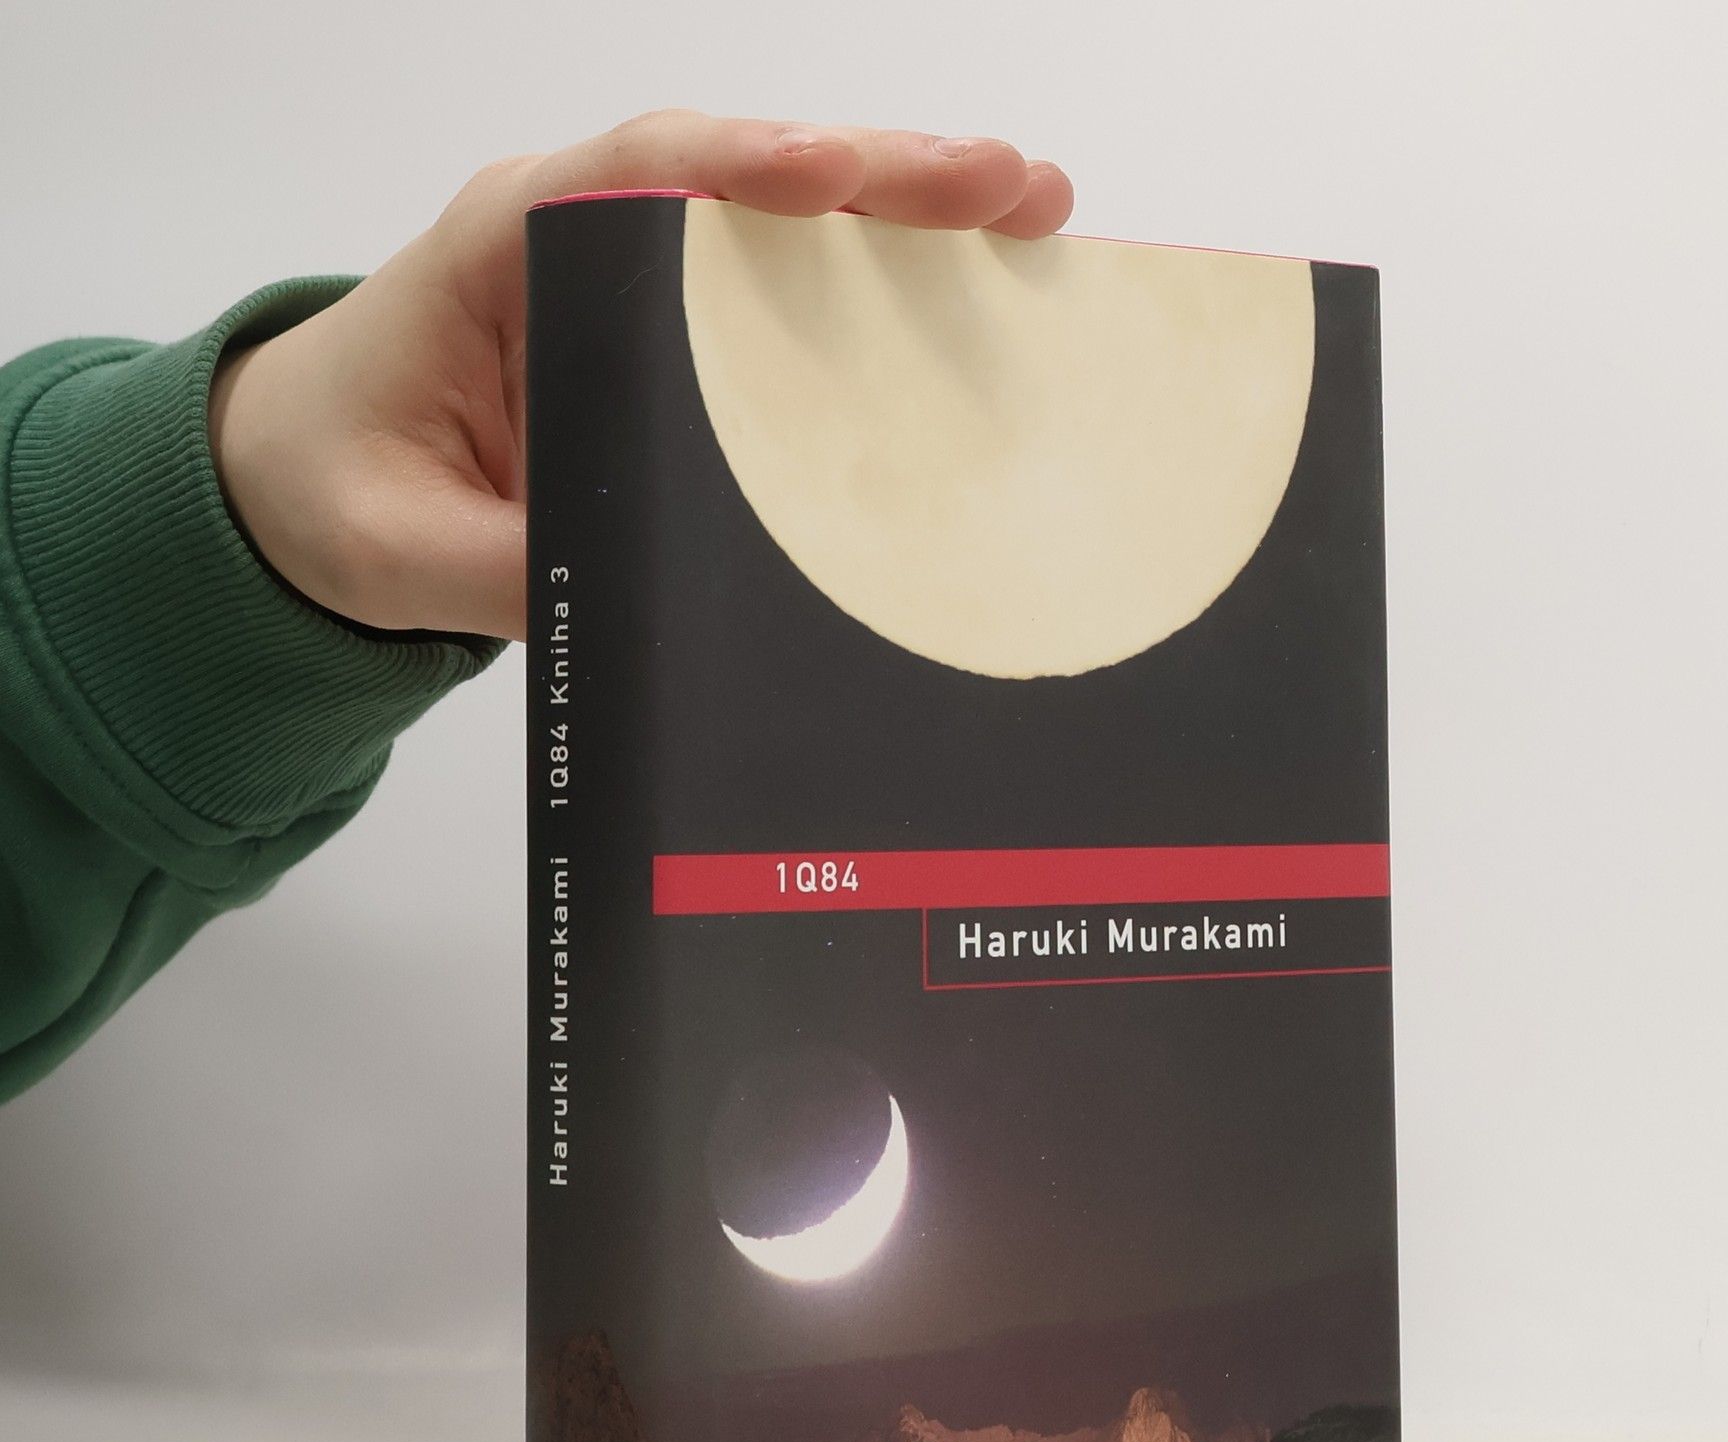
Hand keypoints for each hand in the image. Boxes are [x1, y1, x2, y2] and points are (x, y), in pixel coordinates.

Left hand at [209, 112, 1073, 642]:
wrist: (308, 493)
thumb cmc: (338, 487)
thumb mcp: (398, 549)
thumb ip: (508, 569)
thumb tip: (640, 608)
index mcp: (505, 250)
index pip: (636, 175)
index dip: (743, 166)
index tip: (835, 177)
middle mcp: (591, 245)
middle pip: (751, 183)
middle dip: (886, 176)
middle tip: (1011, 185)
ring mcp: (647, 292)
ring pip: (791, 232)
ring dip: (915, 223)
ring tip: (1037, 218)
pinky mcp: (681, 350)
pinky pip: (790, 305)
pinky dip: (886, 298)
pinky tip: (978, 305)